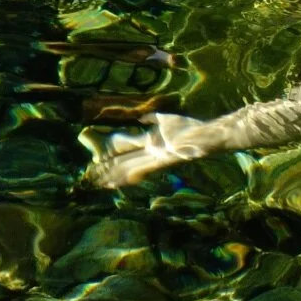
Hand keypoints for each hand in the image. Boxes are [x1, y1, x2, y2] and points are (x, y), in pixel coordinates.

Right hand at [84, 111, 206, 187]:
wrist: (209, 136)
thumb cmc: (191, 127)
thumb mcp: (168, 120)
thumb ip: (153, 119)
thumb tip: (140, 119)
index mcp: (150, 143)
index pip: (125, 149)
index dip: (110, 153)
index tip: (95, 157)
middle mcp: (151, 153)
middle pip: (125, 161)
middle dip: (108, 168)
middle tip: (90, 176)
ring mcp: (158, 158)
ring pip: (132, 167)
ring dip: (117, 174)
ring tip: (101, 181)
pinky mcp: (169, 160)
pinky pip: (149, 167)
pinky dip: (137, 173)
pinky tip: (126, 177)